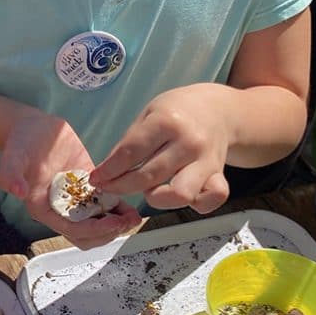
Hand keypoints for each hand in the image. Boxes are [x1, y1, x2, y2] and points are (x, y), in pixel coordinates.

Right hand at [0, 110, 141, 247]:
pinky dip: (118, 208)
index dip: (93, 230)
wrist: (33, 127)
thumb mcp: (13, 156)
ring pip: (99, 223)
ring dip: (116, 224)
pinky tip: (130, 205)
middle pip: (87, 234)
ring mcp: (76, 198)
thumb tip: (15, 191)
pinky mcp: (88, 186)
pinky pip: (105, 204)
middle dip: (108, 232)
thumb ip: (10, 174)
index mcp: (43, 207)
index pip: (71, 229)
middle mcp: (61, 208)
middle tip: (126, 222)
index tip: (111, 223)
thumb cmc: (21, 143)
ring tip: (133, 216)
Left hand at [90, 85, 231, 213]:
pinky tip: (180, 196)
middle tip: (110, 187)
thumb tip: (108, 172)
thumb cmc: (177, 112)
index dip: (108, 171)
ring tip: (148, 190)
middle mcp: (189, 143)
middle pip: (149, 177)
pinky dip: (195, 204)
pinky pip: (211, 200)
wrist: (218, 110)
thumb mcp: (148, 115)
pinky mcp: (219, 175)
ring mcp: (207, 161)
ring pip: (180, 194)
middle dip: (122, 187)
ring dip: (158, 198)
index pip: (130, 153)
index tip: (96, 179)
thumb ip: (129, 143)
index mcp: (166, 122)